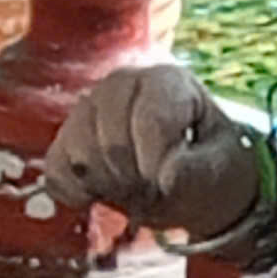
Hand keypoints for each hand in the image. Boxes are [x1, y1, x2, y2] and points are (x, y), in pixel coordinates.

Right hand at [42, 63, 258, 240]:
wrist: (191, 179)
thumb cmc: (211, 167)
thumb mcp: (221, 170)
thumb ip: (200, 172)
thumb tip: (168, 176)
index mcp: (167, 81)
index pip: (150, 120)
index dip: (157, 162)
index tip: (169, 184)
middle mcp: (122, 83)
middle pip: (109, 137)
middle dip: (132, 177)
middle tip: (154, 191)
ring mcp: (89, 108)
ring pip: (76, 150)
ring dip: (105, 184)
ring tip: (133, 191)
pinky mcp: (67, 138)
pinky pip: (55, 168)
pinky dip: (74, 191)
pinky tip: (99, 195)